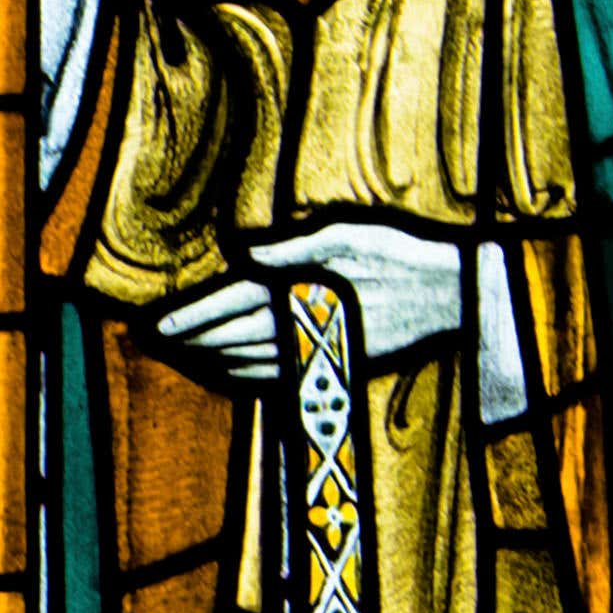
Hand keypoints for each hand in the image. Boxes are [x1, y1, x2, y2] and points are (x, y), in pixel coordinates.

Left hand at [150, 220, 467, 383]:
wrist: (453, 296)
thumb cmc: (400, 256)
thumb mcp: (347, 235)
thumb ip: (292, 244)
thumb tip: (246, 251)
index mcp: (300, 288)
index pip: (232, 304)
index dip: (193, 315)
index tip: (160, 324)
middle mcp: (304, 324)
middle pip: (233, 337)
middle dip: (193, 339)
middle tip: (159, 342)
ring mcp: (320, 349)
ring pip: (252, 361)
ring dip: (214, 359)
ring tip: (184, 355)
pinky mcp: (336, 363)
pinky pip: (280, 378)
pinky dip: (248, 377)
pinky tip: (230, 373)